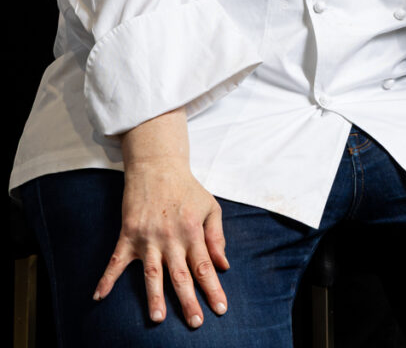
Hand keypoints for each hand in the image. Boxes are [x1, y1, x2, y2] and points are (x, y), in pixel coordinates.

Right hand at [93, 159, 228, 328]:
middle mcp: (171, 237)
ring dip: (154, 296)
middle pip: (181, 275)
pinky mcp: (128, 234)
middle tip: (195, 323)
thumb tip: (223, 266)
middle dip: (189, 301)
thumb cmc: (187, 189)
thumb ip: (217, 237)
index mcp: (193, 231)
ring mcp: (148, 237)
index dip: (213, 289)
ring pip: (152, 273)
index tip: (220, 309)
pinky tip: (98, 296)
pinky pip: (116, 260)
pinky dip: (107, 279)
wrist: (157, 166)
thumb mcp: (210, 207)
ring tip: (157, 318)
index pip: (205, 266)